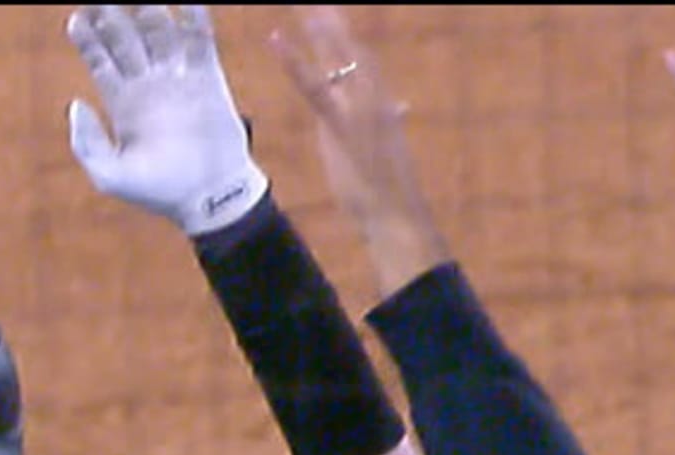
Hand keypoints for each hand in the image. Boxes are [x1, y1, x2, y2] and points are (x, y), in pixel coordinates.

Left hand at [67, 5, 267, 235]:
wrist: (209, 196)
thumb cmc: (159, 192)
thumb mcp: (111, 177)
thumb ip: (88, 143)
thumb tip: (75, 103)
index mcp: (121, 102)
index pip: (100, 59)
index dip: (88, 38)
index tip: (77, 19)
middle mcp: (147, 83)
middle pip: (125, 38)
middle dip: (112, 15)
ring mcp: (178, 77)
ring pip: (159, 31)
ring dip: (149, 9)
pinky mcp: (208, 77)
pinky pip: (199, 39)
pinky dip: (194, 17)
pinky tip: (186, 1)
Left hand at [265, 7, 451, 297]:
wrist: (397, 213)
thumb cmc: (392, 188)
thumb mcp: (388, 149)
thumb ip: (388, 122)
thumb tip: (398, 107)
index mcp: (381, 101)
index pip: (361, 59)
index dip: (343, 36)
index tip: (329, 14)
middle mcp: (373, 97)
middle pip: (348, 48)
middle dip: (330, 21)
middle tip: (315, 0)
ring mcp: (358, 108)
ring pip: (335, 56)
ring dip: (318, 25)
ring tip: (304, 3)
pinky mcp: (339, 124)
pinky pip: (313, 86)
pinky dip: (293, 61)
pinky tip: (276, 38)